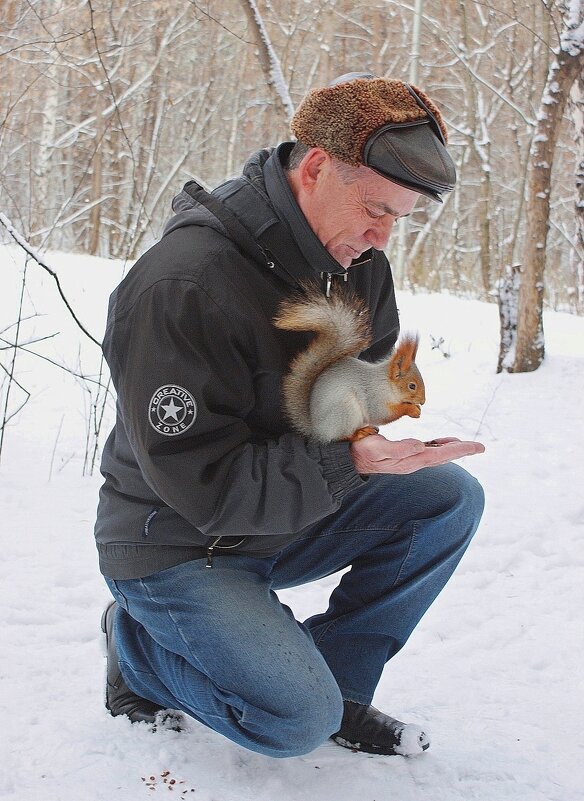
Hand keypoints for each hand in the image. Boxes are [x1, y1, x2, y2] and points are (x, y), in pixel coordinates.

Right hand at [350, 434, 484, 474]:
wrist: (347, 461)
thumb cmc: (361, 451)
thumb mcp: (376, 448)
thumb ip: (398, 449)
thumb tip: (420, 445)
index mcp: (410, 460)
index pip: (440, 454)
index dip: (460, 449)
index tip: (477, 447)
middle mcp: (412, 462)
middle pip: (442, 456)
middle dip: (461, 450)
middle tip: (480, 447)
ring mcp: (407, 461)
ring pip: (435, 455)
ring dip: (450, 449)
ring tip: (462, 444)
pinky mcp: (402, 457)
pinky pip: (426, 453)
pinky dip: (437, 448)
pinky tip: (438, 444)